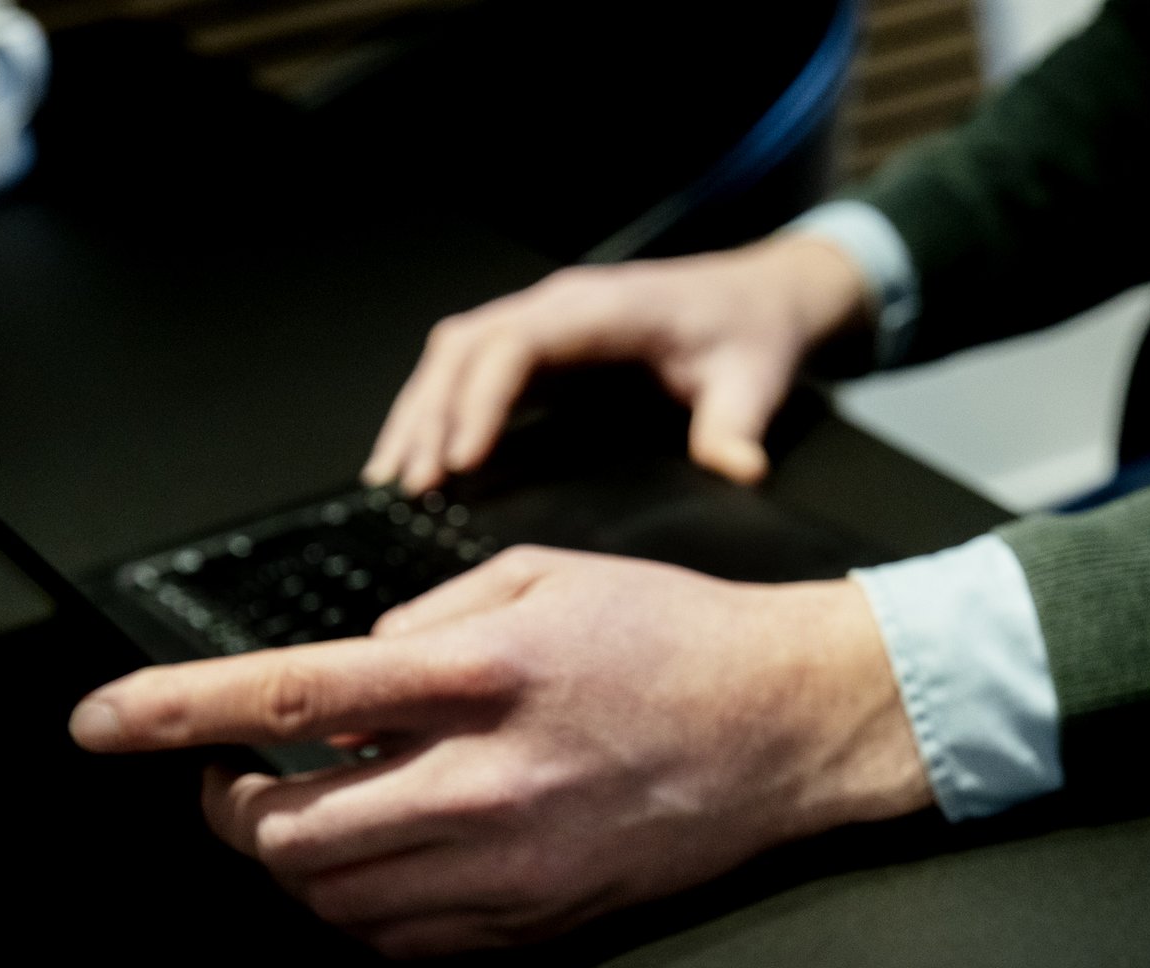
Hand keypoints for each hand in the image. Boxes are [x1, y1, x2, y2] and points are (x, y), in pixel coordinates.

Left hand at [67, 548, 932, 955]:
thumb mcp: (545, 573)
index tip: (97, 724)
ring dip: (293, 865)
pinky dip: (362, 909)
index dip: (174, 713)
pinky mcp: (542, 921)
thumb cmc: (675, 639)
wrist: (792, 727)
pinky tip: (380, 865)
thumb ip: (426, 617)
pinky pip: (406, 943)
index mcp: (483, 674)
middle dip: (229, 812)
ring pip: (337, 901)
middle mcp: (490, 780)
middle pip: (292, 832)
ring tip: (306, 820)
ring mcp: (517, 865)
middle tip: (229, 783)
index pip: (290, 695)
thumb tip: (343, 679)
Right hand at [365, 236, 870, 495]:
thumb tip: (739, 471)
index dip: (480, 401)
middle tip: (406, 486)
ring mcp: (545, 321)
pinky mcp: (542, 344)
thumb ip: (738, 428)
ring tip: (390, 479)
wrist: (758, 299)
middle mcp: (560, 305)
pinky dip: (441, 409)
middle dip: (429, 415)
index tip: (460, 461)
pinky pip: (473, 368)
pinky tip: (422, 459)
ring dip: (420, 412)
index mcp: (603, 309)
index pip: (516, 345)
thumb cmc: (750, 336)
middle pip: (465, 348)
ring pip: (456, 355)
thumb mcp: (755, 383)